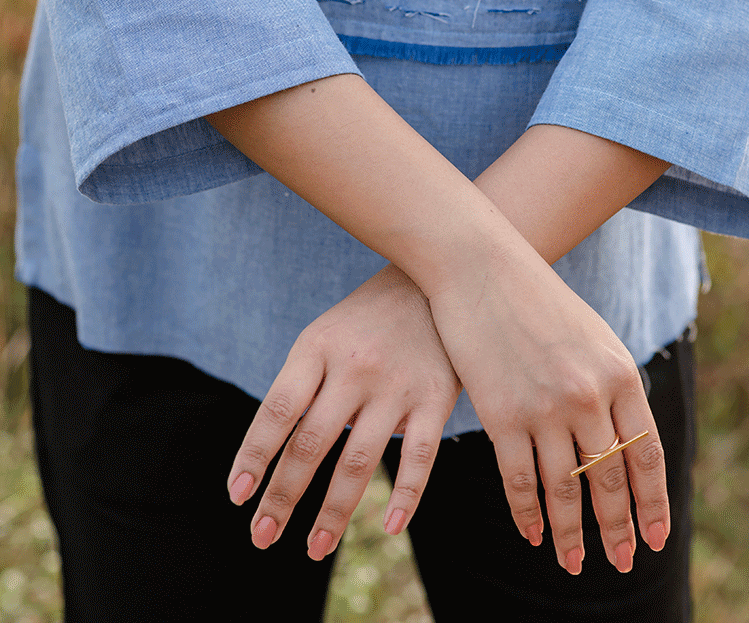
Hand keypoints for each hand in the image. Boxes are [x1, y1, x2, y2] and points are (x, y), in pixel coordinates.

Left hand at [226, 264, 460, 557]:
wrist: (438, 274)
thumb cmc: (368, 318)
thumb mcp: (326, 334)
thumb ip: (302, 387)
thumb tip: (273, 459)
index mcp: (317, 346)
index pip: (277, 410)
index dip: (255, 456)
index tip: (237, 496)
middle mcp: (354, 366)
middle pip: (311, 443)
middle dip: (283, 495)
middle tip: (262, 536)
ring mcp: (396, 383)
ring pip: (359, 460)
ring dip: (333, 512)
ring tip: (314, 547)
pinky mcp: (436, 397)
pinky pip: (419, 456)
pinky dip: (406, 496)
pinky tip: (390, 526)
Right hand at [428, 252, 668, 575]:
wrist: (482, 267)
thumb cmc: (537, 299)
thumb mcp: (592, 335)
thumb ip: (613, 385)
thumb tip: (625, 442)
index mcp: (619, 373)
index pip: (646, 455)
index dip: (653, 503)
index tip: (657, 539)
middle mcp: (588, 395)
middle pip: (608, 481)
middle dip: (617, 530)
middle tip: (623, 562)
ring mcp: (543, 407)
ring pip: (564, 490)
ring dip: (572, 534)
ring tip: (575, 564)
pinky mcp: (500, 414)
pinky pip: (519, 480)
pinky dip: (528, 514)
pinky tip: (534, 534)